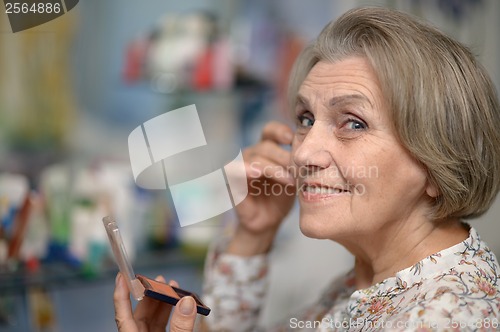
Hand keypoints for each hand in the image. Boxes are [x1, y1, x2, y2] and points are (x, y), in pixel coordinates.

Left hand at [113, 273, 196, 331]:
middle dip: (150, 294)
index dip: (121, 295)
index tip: (122, 276)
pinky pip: (160, 324)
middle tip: (159, 279)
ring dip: (161, 302)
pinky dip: (168, 312)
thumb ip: (181, 327)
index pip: (123, 316)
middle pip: (139, 313)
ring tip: (170, 287)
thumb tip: (187, 302)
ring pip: (150, 318)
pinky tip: (176, 303)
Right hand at [229, 121, 295, 254]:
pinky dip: (244, 169)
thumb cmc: (282, 196)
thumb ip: (298, 162)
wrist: (269, 221)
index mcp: (267, 149)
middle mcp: (252, 154)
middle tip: (298, 171)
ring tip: (288, 180)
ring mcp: (240, 167)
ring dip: (273, 168)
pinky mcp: (232, 181)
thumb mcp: (294, 177)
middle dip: (283, 157)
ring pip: (254, 157)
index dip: (279, 131)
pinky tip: (256, 173)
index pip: (270, 131)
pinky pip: (232, 170)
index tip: (292, 139)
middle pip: (266, 146)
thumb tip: (316, 151)